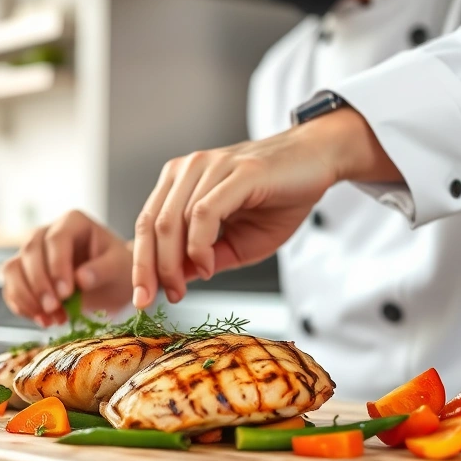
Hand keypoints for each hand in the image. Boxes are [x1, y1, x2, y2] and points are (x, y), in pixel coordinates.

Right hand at [3, 211, 132, 326]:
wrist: (110, 282)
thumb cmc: (116, 268)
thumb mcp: (118, 267)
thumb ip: (102, 270)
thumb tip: (80, 279)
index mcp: (72, 222)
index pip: (56, 239)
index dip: (57, 266)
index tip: (66, 293)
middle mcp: (46, 232)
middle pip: (30, 252)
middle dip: (40, 284)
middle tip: (54, 309)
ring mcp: (32, 252)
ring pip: (13, 269)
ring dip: (26, 297)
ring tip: (50, 319)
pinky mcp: (23, 273)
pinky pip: (11, 287)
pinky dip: (22, 306)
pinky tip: (43, 320)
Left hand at [131, 107, 401, 308]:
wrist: (319, 161)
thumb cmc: (280, 197)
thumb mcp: (239, 241)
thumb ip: (207, 256)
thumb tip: (181, 279)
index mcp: (181, 181)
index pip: (146, 224)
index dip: (140, 263)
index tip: (142, 298)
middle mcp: (189, 169)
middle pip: (152, 224)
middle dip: (148, 269)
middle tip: (155, 300)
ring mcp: (211, 167)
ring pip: (173, 221)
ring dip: (172, 263)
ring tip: (183, 288)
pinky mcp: (237, 173)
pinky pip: (203, 213)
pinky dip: (198, 245)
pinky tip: (207, 266)